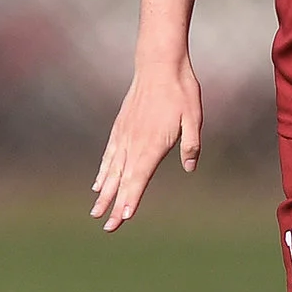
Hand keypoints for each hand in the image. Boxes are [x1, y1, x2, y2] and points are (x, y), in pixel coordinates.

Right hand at [91, 55, 202, 230]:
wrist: (159, 64)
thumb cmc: (181, 90)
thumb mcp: (194, 117)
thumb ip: (191, 144)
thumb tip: (190, 167)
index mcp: (153, 144)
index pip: (139, 178)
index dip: (131, 199)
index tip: (123, 217)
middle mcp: (134, 143)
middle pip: (122, 180)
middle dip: (115, 205)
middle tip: (108, 227)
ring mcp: (124, 135)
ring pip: (111, 170)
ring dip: (105, 193)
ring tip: (96, 211)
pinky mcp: (120, 126)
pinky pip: (109, 154)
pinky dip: (103, 171)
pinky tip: (98, 183)